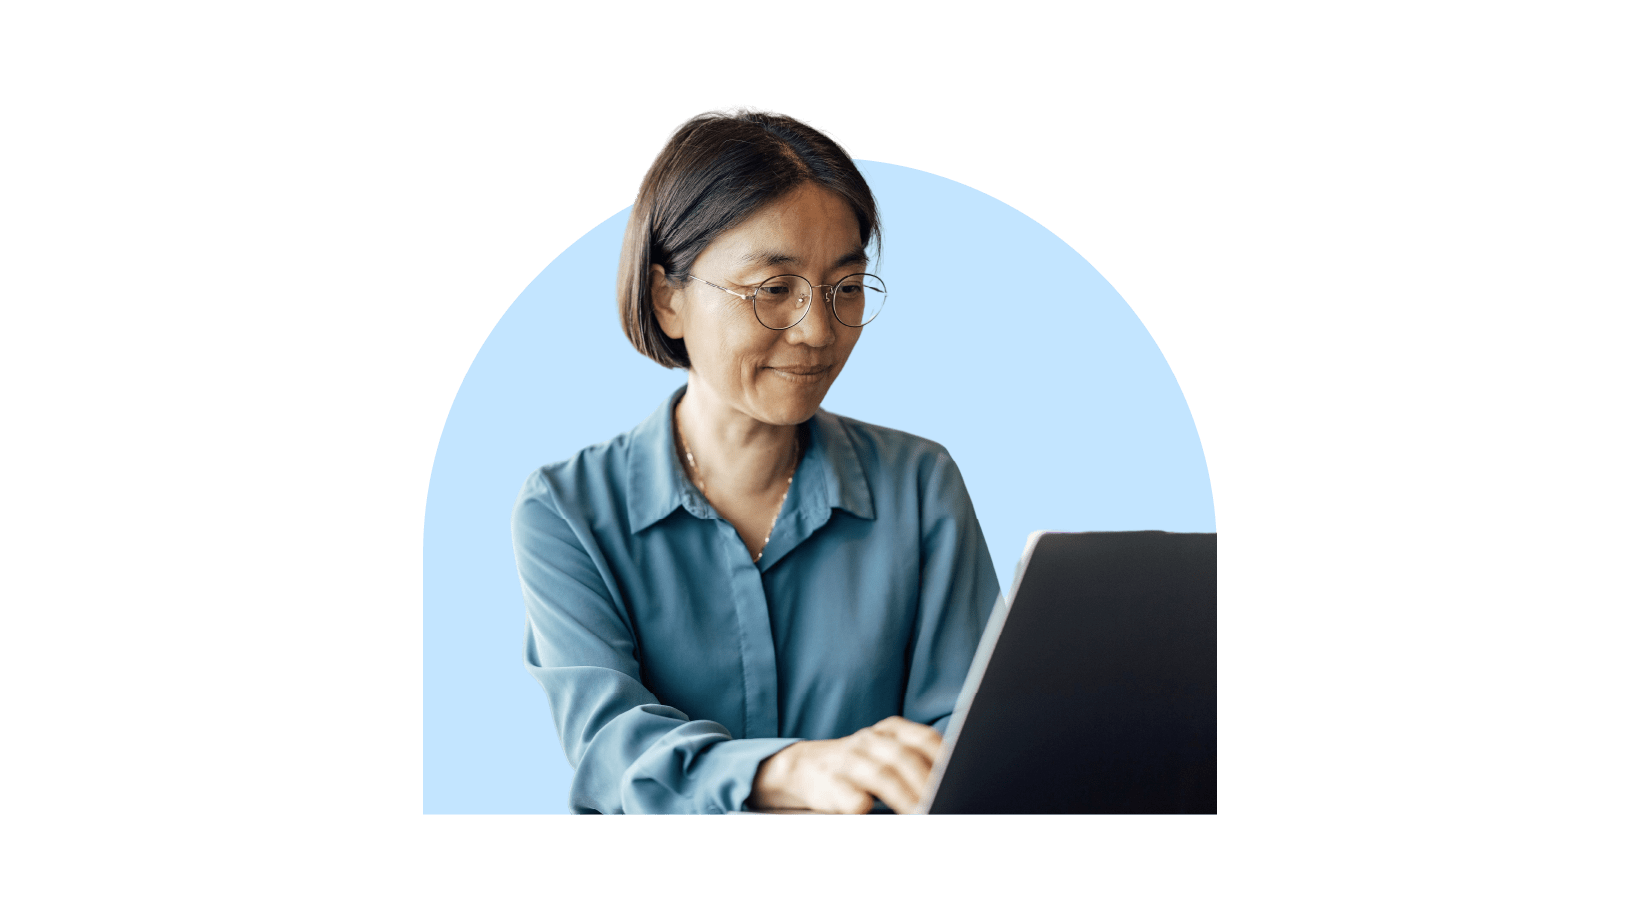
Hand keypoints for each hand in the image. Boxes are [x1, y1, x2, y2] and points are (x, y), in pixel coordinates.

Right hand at [748, 716, 943, 813]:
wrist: (804, 768)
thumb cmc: (860, 766)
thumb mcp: (889, 752)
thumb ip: (919, 761)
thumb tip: (959, 781)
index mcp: (890, 731)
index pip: (924, 739)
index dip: (944, 759)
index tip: (959, 780)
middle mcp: (869, 741)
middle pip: (904, 758)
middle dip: (927, 784)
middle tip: (944, 803)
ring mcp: (847, 761)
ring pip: (880, 775)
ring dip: (904, 798)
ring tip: (922, 814)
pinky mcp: (829, 785)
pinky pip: (850, 796)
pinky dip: (863, 805)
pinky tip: (874, 812)